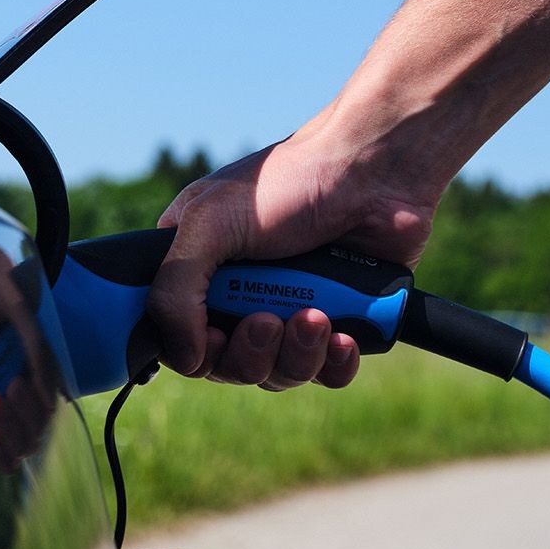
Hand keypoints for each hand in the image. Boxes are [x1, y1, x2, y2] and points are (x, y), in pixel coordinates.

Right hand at [148, 124, 436, 389]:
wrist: (375, 174)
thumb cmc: (287, 183)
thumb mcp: (207, 225)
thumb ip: (174, 292)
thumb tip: (183, 360)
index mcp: (199, 271)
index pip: (179, 339)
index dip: (197, 352)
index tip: (216, 336)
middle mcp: (240, 297)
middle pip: (230, 366)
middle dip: (251, 352)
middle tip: (269, 319)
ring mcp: (289, 310)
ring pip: (279, 374)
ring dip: (297, 354)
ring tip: (317, 316)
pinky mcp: (337, 323)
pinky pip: (327, 373)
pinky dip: (334, 363)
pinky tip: (343, 336)